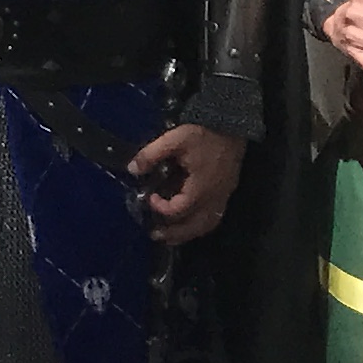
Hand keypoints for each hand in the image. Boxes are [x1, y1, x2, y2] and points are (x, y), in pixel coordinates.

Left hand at [131, 123, 242, 245]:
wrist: (231, 126)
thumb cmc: (202, 133)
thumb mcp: (173, 139)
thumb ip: (151, 154)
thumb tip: (132, 169)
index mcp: (202, 186)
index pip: (181, 208)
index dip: (162, 208)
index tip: (150, 197)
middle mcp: (215, 196)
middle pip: (197, 225)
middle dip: (175, 233)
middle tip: (155, 235)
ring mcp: (224, 196)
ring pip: (208, 224)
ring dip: (188, 233)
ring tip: (170, 237)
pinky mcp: (227, 193)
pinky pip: (215, 217)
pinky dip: (200, 226)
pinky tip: (189, 224)